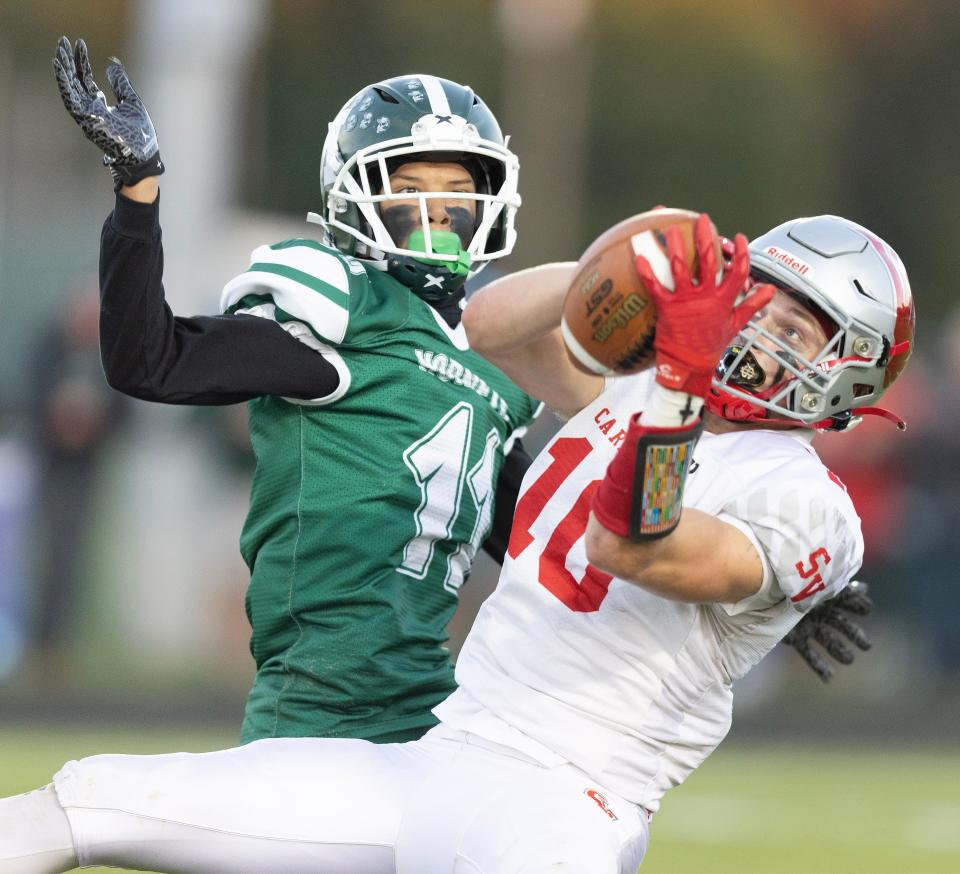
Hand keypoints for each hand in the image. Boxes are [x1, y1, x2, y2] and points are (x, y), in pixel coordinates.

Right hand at [53, 36, 163, 189]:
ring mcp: (86, 116)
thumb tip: (112, 65)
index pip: (85, 79)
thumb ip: (121, 84)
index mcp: (100, 105)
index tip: (78, 43)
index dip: (81, 61)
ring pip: (69, 89)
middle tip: (62, 41)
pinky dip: (64, 84)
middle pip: (74, 82)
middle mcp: (90, 109)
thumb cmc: (140, 135)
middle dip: (68, 61)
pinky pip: (70, 100)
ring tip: (58, 49)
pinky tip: (60, 68)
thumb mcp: (132, 102)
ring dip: (62, 69)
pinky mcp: (86, 121)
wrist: (144, 155)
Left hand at [634, 214, 773, 395]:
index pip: (739, 271)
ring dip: (677, 247)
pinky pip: (656, 288)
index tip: (738, 236)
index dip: (741, 253)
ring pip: (682, 268)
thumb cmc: (711, 346)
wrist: (690, 368)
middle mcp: (707, 297)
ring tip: (671, 229)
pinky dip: (647, 272)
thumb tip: (769, 290)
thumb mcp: (735, 325)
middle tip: (702, 219)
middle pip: (710, 261)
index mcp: (725, 300)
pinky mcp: (668, 309)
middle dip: (706, 237)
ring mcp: (687, 302)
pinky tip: (639, 257)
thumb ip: (751, 305)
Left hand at [782, 581, 872, 682]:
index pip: (847, 599)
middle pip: (840, 624)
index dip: (857, 604)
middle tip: (866, 645)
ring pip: (827, 640)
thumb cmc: (788, 582)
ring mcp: (807, 626)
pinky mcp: (795, 638)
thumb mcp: (812, 579)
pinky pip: (808, 653)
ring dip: (839, 651)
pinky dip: (818, 666)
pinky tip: (829, 678)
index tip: (867, 609)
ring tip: (849, 660)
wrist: (760, 588)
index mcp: (823, 595)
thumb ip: (836, 584)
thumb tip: (863, 588)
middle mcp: (818, 612)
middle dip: (855, 635)